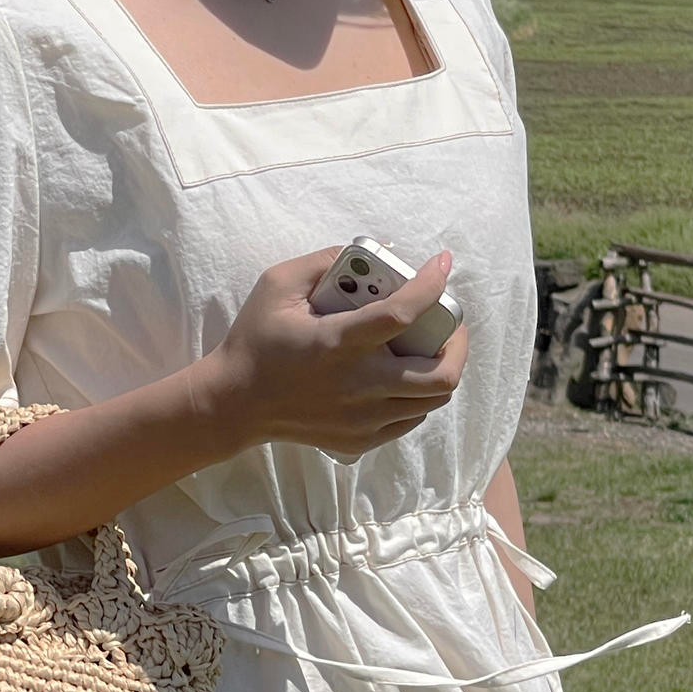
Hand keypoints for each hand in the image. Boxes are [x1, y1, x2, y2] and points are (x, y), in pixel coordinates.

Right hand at [190, 246, 469, 457]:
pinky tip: (406, 376)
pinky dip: (419, 395)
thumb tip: (371, 253)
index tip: (442, 263)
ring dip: (442, 368)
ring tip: (430, 348)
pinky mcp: (360, 439)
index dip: (432, 285)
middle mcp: (358, 386)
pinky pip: (411, 419)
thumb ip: (323, 261)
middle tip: (447, 322)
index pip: (403, 314)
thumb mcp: (277, 285)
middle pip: (439, 375)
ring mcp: (362, 419)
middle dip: (457, 343)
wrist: (235, 404)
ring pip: (432, 400)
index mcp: (338, 344)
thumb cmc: (256, 340)